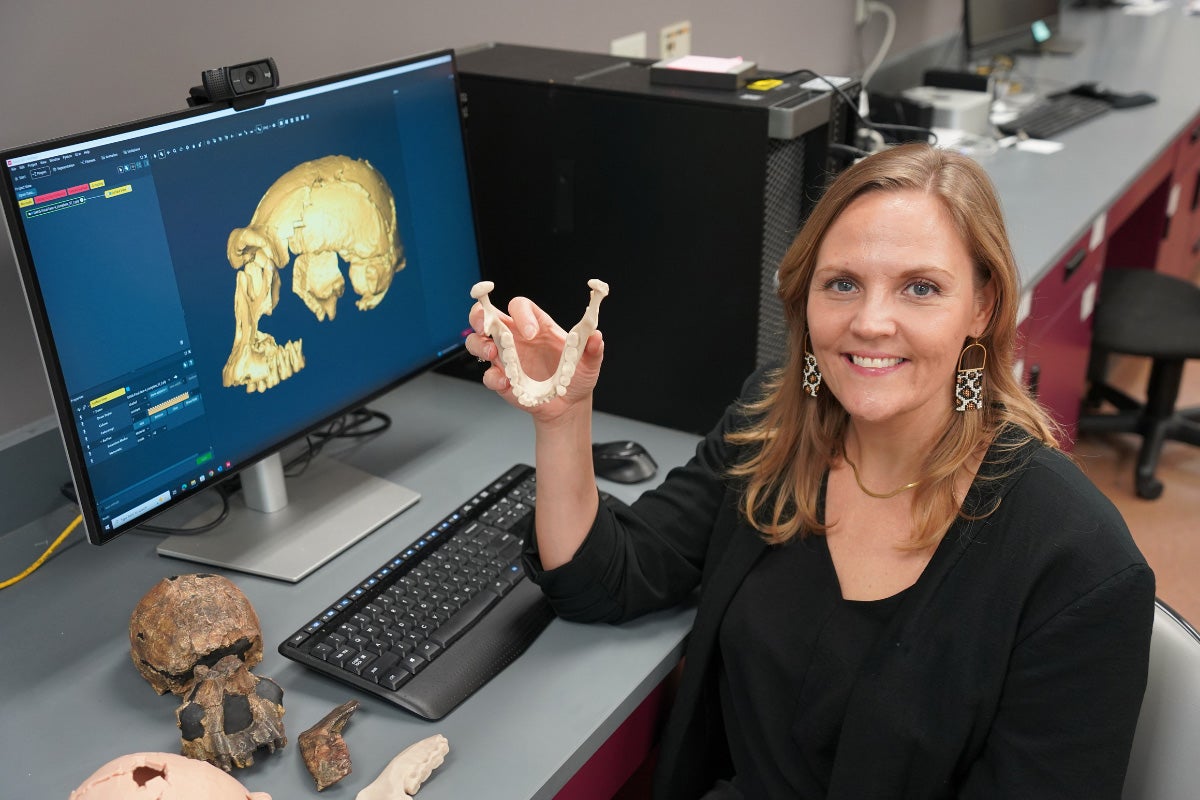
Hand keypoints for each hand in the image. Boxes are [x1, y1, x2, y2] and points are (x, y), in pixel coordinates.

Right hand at [466, 295, 603, 421]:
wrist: (568, 406)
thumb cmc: (575, 378)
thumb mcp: (588, 364)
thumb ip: (592, 349)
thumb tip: (596, 336)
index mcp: (536, 325)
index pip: (519, 306)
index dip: (521, 314)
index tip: (531, 332)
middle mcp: (516, 338)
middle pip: (486, 316)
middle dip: (479, 316)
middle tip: (485, 325)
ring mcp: (505, 358)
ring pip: (477, 342)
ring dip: (479, 345)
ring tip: (492, 355)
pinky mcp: (501, 379)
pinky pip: (488, 375)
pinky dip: (493, 378)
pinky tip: (506, 383)